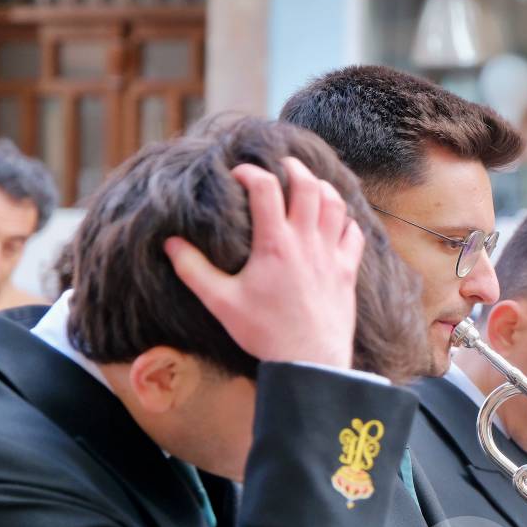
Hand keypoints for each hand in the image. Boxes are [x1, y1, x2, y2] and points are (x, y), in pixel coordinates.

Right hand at [165, 159, 364, 367]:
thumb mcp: (221, 302)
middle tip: (282, 165)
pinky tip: (336, 222)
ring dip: (323, 188)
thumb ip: (193, 270)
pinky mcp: (347, 271)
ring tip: (309, 185)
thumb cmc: (264, 333)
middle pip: (308, 185)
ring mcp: (331, 255)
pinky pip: (354, 234)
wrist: (309, 361)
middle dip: (294, 168)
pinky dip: (346, 220)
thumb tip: (171, 243)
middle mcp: (306, 242)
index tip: (239, 174)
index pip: (265, 188)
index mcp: (274, 244)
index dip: (250, 172)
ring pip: (335, 204)